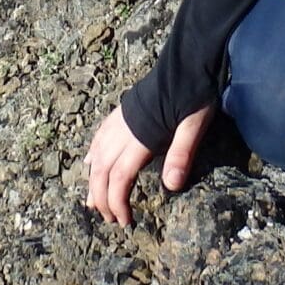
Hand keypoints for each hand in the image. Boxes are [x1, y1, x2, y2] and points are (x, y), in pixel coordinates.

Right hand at [83, 103, 212, 226]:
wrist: (186, 62)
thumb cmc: (194, 94)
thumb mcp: (195, 124)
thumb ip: (181, 153)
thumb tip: (171, 186)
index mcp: (141, 136)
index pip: (120, 177)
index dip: (117, 202)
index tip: (124, 222)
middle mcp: (123, 130)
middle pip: (103, 170)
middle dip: (102, 198)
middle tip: (109, 219)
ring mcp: (119, 120)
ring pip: (97, 155)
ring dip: (93, 180)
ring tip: (92, 202)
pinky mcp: (121, 112)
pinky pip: (99, 137)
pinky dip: (93, 154)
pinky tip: (90, 163)